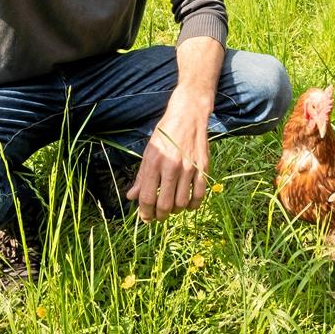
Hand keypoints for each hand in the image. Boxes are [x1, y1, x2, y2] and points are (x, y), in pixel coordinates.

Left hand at [125, 94, 210, 221]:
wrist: (188, 116)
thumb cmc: (165, 133)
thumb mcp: (149, 152)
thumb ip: (141, 176)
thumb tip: (131, 197)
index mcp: (155, 162)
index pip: (148, 197)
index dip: (145, 212)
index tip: (145, 217)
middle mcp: (172, 167)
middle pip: (165, 204)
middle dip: (160, 215)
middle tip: (158, 216)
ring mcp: (189, 168)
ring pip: (182, 203)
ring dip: (176, 211)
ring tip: (172, 208)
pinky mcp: (203, 167)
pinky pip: (199, 195)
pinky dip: (193, 205)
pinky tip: (188, 204)